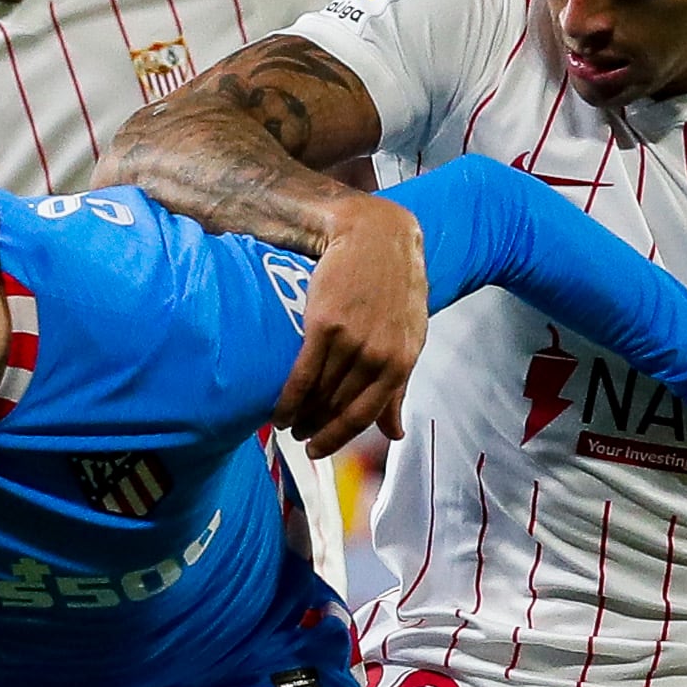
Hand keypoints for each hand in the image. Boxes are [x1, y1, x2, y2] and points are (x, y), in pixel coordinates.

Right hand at [273, 197, 426, 456]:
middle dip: (316, 428)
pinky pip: (302, 374)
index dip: (338, 437)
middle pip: (338, 406)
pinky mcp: (324, 324)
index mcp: (402, 361)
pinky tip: (277, 412)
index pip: (365, 413)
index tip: (318, 450)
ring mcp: (351, 341)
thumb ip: (398, 387)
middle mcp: (378, 355)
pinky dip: (288, 398)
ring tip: (288, 424)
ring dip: (300, 416)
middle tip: (299, 438)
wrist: (376, 236)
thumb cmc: (395, 286)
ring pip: (320, 393)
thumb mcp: (409, 337)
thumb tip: (394, 434)